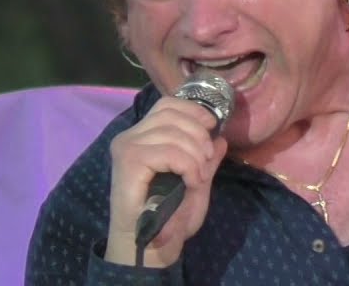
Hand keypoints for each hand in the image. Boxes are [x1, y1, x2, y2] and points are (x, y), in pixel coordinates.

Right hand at [105, 97, 227, 267]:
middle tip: (207, 161)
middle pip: (172, 114)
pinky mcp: (128, 162)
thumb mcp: (197, 179)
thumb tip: (221, 136)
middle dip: (199, 135)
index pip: (168, 104)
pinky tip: (190, 181)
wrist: (152, 245)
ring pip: (172, 132)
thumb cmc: (171, 214)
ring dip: (195, 154)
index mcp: (142, 135)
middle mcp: (129, 136)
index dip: (194, 111)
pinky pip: (168, 152)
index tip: (212, 128)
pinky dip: (187, 165)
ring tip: (198, 176)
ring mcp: (127, 147)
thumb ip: (206, 157)